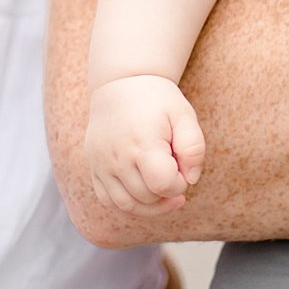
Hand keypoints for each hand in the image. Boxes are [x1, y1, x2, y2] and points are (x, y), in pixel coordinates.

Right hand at [85, 75, 205, 215]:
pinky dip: (129, 202)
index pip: (163, 184)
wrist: (120, 84)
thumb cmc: (157, 101)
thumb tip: (190, 179)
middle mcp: (117, 157)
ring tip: (163, 189)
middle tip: (174, 170)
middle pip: (147, 197)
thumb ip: (194, 147)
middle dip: (167, 192)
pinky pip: (109, 200)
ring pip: (127, 204)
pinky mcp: (94, 168)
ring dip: (150, 205)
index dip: (180, 183)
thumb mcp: (184, 114)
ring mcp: (102, 164)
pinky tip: (143, 190)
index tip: (182, 167)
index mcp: (142, 142)